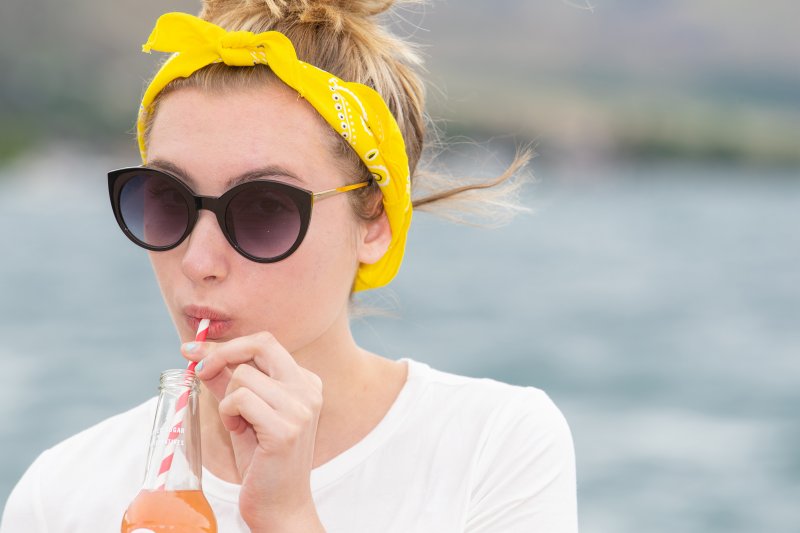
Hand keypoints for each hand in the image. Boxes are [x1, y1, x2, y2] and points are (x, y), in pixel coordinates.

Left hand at [182, 332, 324, 531]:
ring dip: (226, 399)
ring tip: (236, 423)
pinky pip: (240, 399)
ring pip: (242, 376)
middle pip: (261, 345)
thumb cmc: (262, 461)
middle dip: (222, 353)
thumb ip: (225, 381)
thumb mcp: (243, 413)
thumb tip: (198, 354)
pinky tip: (238, 431)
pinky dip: (228, 413)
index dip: (227, 344)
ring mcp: (300, 408)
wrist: (280, 505)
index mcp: (305, 382)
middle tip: (199, 369)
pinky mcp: (285, 428)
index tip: (194, 350)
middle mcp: (308, 389)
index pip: (264, 344)